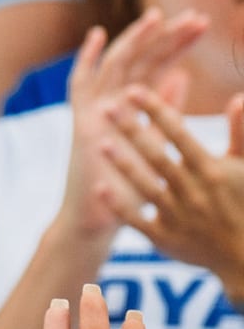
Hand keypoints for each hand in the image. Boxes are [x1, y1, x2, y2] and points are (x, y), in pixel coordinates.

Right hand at [61, 9, 207, 237]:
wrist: (101, 220)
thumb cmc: (129, 188)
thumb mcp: (155, 142)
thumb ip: (163, 109)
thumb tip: (181, 77)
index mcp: (134, 108)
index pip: (159, 66)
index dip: (179, 45)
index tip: (203, 25)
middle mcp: (113, 104)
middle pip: (141, 60)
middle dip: (166, 37)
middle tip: (193, 17)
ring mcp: (96, 111)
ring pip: (116, 66)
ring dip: (136, 41)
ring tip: (157, 18)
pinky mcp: (82, 123)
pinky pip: (80, 85)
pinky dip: (86, 60)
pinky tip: (97, 35)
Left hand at [99, 87, 243, 302]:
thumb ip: (241, 132)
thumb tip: (238, 98)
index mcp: (211, 170)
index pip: (179, 135)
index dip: (156, 111)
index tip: (134, 91)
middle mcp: (192, 191)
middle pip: (156, 156)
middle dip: (131, 131)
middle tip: (106, 107)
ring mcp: (177, 215)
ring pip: (145, 186)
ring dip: (122, 165)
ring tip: (100, 143)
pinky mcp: (164, 238)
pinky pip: (137, 221)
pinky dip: (118, 206)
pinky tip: (98, 189)